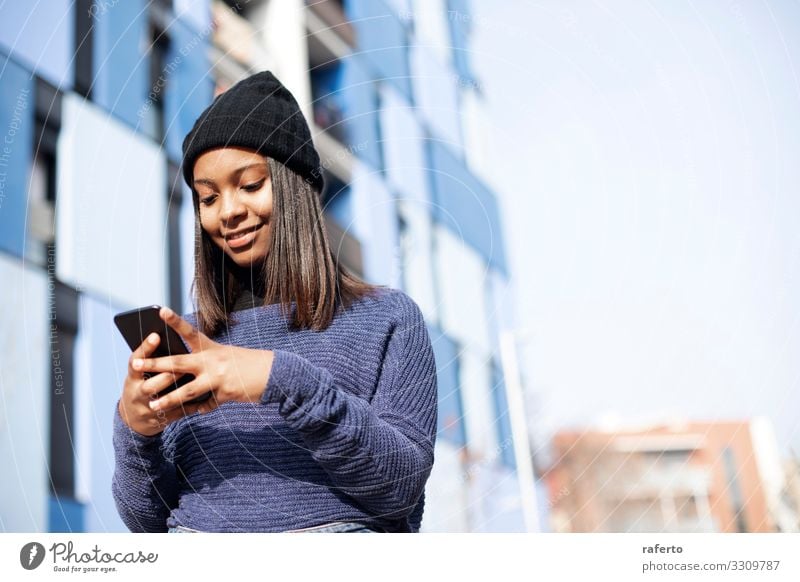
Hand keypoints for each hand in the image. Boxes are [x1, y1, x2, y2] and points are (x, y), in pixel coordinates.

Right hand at [118, 332, 185, 436]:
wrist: (133, 418)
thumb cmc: (143, 384)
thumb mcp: (140, 374)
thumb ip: (152, 361)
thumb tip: (167, 339)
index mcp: (132, 377)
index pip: (135, 361)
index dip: (145, 349)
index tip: (156, 335)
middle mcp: (136, 393)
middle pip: (150, 385)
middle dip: (167, 374)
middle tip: (182, 363)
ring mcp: (146, 408)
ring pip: (162, 400)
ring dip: (178, 391)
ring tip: (192, 381)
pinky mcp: (159, 419)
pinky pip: (175, 413)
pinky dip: (188, 406)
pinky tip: (202, 400)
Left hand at [127, 307, 274, 423]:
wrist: (275, 374)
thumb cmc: (249, 364)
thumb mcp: (227, 357)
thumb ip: (207, 364)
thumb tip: (188, 377)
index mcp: (212, 348)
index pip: (190, 332)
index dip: (174, 321)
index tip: (159, 310)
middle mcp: (212, 361)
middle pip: (177, 362)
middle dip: (154, 364)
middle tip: (134, 365)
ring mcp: (218, 378)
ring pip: (186, 390)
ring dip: (168, 399)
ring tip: (153, 406)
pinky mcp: (224, 394)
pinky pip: (206, 404)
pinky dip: (200, 408)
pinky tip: (193, 412)